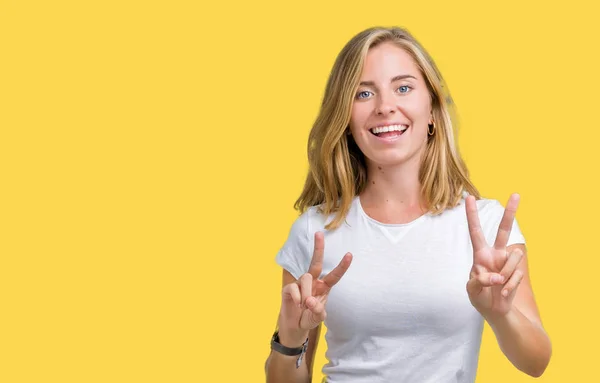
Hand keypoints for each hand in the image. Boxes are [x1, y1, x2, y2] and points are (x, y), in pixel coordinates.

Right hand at [279, 232, 351, 339]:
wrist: (295, 325)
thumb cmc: (309, 317)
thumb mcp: (318, 317)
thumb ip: (318, 310)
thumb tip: (309, 300)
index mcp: (324, 287)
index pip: (335, 275)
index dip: (342, 266)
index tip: (349, 254)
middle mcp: (313, 281)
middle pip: (316, 262)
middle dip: (318, 248)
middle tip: (319, 233)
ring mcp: (300, 283)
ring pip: (306, 278)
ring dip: (307, 293)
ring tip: (305, 305)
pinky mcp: (289, 288)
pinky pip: (294, 287)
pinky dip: (297, 297)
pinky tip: (297, 304)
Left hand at [465, 194, 524, 318]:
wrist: (495, 311)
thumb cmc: (479, 296)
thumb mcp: (472, 289)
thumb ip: (480, 281)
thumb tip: (497, 276)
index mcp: (480, 255)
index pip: (475, 231)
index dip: (472, 215)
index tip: (468, 197)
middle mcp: (495, 254)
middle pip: (503, 230)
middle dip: (510, 212)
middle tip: (516, 194)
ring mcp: (507, 262)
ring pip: (514, 257)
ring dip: (506, 273)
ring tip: (498, 285)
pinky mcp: (517, 272)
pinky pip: (516, 275)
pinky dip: (508, 287)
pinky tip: (503, 293)